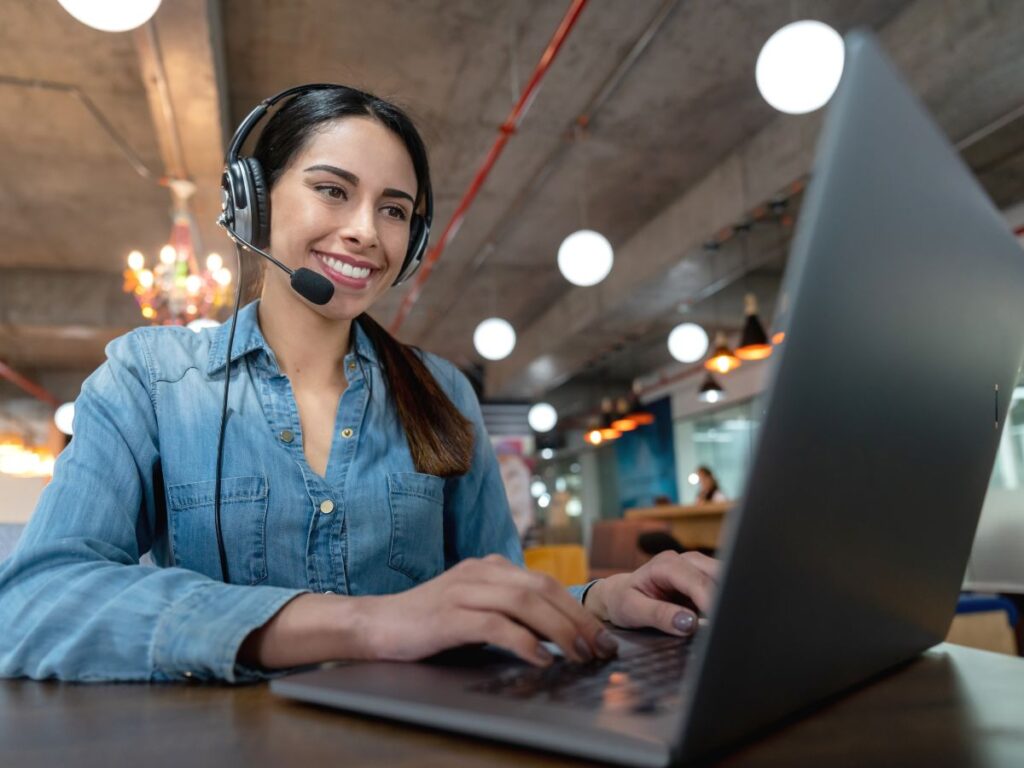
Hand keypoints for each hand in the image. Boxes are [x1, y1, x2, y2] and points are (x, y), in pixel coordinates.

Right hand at [359, 555, 619, 666]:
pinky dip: (523, 641)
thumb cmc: (428, 621)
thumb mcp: (473, 606)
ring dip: (559, 630)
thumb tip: (555, 633)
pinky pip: (495, 624)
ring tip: (578, 655)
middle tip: (599, 648)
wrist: (376, 624)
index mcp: (490, 567)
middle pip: (542, 588)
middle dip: (577, 618)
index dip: (577, 608)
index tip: (600, 636)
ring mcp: (463, 591)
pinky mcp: (448, 615)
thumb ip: (506, 610)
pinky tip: (540, 659)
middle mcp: (480, 572)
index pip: (545, 582)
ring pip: (524, 602)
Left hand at [584, 551, 719, 636]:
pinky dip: (727, 601)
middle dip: (726, 597)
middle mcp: (684, 561)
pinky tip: (727, 619)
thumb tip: (688, 623)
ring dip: (729, 599)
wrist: (619, 595)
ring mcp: (696, 568)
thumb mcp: (633, 610)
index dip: (711, 601)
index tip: (719, 623)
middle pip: (718, 574)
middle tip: (729, 625)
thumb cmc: (623, 600)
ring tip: (729, 624)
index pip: (697, 581)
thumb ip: (659, 615)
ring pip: (725, 578)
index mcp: (666, 564)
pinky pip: (722, 587)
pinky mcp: (703, 580)